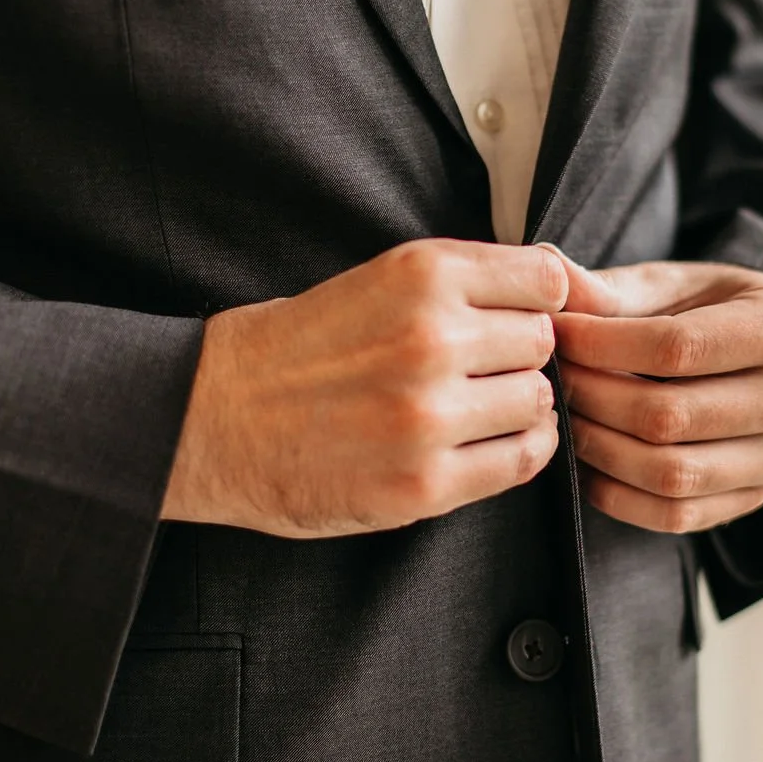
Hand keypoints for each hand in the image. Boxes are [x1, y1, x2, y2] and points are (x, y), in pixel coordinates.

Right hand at [162, 239, 567, 536]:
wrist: (210, 419)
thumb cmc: (294, 348)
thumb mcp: (377, 279)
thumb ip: (460, 282)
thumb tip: (552, 293)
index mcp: (421, 276)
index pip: (547, 280)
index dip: (540, 302)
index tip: (521, 317)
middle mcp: (431, 339)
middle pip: (545, 343)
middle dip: (521, 355)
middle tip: (485, 369)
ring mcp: (430, 416)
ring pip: (538, 401)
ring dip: (518, 406)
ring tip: (478, 408)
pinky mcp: (424, 485)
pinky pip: (521, 460)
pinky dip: (519, 451)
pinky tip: (488, 443)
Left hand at [548, 255, 762, 532]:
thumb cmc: (713, 310)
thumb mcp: (673, 285)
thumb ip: (611, 288)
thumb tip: (547, 270)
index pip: (677, 347)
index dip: (602, 345)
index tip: (557, 337)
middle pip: (671, 416)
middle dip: (593, 398)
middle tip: (552, 380)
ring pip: (671, 474)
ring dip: (600, 449)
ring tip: (566, 418)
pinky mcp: (759, 499)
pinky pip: (676, 515)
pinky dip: (618, 495)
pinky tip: (589, 463)